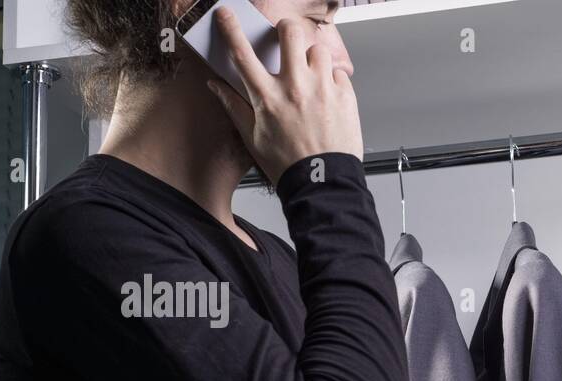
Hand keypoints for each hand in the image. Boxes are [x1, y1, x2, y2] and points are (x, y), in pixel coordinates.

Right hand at [207, 10, 363, 183]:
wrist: (323, 183)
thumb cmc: (288, 164)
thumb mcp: (253, 137)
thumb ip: (234, 106)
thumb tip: (216, 86)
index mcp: (267, 97)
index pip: (242, 53)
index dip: (230, 29)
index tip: (226, 15)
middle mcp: (295, 87)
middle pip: (289, 32)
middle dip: (286, 30)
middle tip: (285, 40)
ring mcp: (322, 89)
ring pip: (317, 49)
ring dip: (312, 58)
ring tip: (310, 76)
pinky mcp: (345, 96)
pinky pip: (338, 73)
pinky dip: (332, 80)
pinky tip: (327, 96)